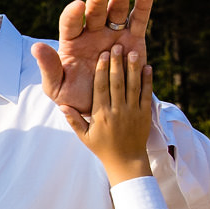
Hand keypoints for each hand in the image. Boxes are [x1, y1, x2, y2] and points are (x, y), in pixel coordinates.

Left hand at [32, 0, 152, 115]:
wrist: (105, 108)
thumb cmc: (75, 97)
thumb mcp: (57, 88)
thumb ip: (49, 69)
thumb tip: (36, 47)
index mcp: (72, 41)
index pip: (70, 23)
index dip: (73, 14)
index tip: (77, 7)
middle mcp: (92, 32)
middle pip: (94, 11)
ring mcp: (113, 33)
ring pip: (116, 10)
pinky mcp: (133, 39)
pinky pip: (138, 19)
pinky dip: (143, 4)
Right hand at [59, 49, 155, 184]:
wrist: (126, 161)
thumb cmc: (102, 147)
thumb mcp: (84, 136)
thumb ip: (74, 120)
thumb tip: (62, 105)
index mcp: (101, 114)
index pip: (101, 87)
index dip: (102, 70)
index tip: (103, 55)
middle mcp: (117, 111)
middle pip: (117, 83)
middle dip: (117, 63)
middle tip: (117, 47)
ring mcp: (133, 112)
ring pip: (133, 86)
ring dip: (132, 68)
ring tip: (132, 53)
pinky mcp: (145, 114)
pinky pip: (147, 95)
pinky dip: (148, 80)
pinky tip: (148, 67)